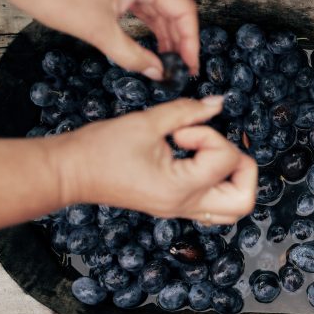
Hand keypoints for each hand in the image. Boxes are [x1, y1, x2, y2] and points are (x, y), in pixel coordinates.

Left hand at [0, 0, 199, 78]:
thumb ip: (133, 55)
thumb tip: (158, 73)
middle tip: (182, 69)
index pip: (183, 10)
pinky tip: (150, 46)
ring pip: (158, 9)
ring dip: (164, 35)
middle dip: (180, 40)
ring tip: (168, 63)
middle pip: (174, 9)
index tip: (190, 65)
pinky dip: (148, 27)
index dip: (191, 40)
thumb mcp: (98, 32)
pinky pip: (142, 6)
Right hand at [53, 97, 256, 222]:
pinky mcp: (175, 207)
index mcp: (180, 188)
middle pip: (244, 200)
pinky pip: (214, 205)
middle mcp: (185, 205)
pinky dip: (218, 184)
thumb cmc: (100, 149)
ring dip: (233, 178)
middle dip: (242, 166)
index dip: (211, 136)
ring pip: (233, 208)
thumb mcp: (146, 123)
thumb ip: (187, 112)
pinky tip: (197, 161)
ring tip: (208, 153)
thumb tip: (218, 103)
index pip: (227, 160)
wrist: (69, 173)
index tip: (182, 130)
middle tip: (216, 145)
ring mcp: (181, 210)